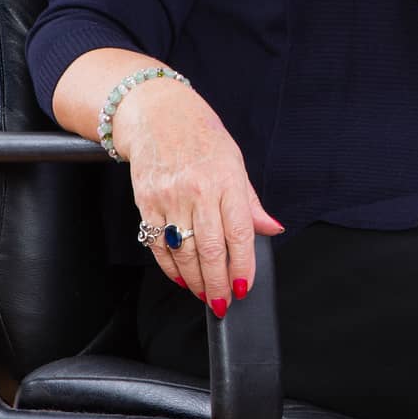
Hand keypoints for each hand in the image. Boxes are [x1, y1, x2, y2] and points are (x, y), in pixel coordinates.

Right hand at [114, 78, 283, 315]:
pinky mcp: (145, 203)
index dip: (242, 265)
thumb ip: (250, 203)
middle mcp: (197, 191)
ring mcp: (169, 198)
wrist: (158, 115)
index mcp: (226, 181)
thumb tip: (272, 229)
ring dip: (194, 280)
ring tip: (205, 294)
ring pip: (182, 252)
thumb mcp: (236, 163)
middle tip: (223, 303)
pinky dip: (170, 267)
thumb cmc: (203, 138)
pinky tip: (181, 278)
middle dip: (217, 283)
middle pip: (208, 249)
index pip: (238, 233)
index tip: (244, 287)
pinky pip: (157, 244)